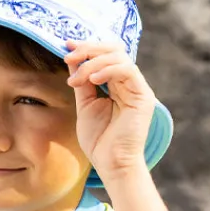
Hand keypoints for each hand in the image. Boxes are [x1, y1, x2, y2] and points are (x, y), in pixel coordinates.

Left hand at [64, 39, 155, 182]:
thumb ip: (82, 82)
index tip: (66, 46)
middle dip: (88, 49)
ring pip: (119, 56)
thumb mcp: (85, 105)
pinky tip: (93, 80)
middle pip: (113, 50)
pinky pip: (127, 70)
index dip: (87, 47)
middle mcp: (128, 83)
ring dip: (93, 62)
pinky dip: (108, 70)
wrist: (112, 164)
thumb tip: (73, 59)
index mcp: (116, 84)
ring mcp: (137, 88)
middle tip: (69, 57)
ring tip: (77, 78)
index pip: (105, 55)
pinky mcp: (143, 96)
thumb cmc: (99, 141)